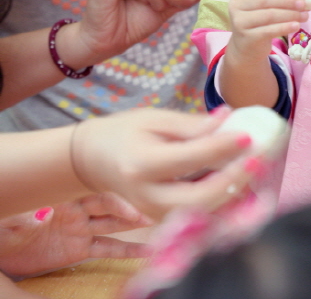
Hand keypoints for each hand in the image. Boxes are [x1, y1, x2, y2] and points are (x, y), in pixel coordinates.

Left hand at [0, 193, 149, 276]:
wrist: (4, 243)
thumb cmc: (9, 223)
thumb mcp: (17, 216)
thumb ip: (31, 214)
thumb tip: (44, 215)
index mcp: (66, 198)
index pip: (98, 195)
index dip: (117, 202)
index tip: (133, 210)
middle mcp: (78, 211)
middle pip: (111, 208)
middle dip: (132, 211)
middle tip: (154, 214)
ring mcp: (81, 230)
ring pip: (113, 227)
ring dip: (134, 228)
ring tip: (157, 230)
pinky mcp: (79, 250)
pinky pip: (106, 249)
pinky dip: (125, 251)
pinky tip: (143, 253)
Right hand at [71, 107, 261, 220]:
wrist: (94, 160)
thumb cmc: (126, 132)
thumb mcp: (155, 118)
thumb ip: (192, 124)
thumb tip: (229, 118)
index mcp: (142, 164)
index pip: (191, 158)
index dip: (223, 147)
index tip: (249, 135)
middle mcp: (147, 196)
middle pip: (200, 198)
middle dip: (235, 179)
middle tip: (259, 158)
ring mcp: (153, 214)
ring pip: (203, 213)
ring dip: (233, 193)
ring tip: (256, 167)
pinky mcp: (161, 221)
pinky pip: (198, 216)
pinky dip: (222, 202)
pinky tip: (240, 181)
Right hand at [228, 0, 307, 60]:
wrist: (246, 47)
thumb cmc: (259, 22)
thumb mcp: (265, 6)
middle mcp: (237, 4)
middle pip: (267, 0)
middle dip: (289, 1)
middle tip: (305, 5)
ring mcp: (239, 21)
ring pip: (269, 15)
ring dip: (290, 14)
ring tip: (305, 16)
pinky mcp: (246, 37)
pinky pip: (269, 30)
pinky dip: (285, 27)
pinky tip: (296, 26)